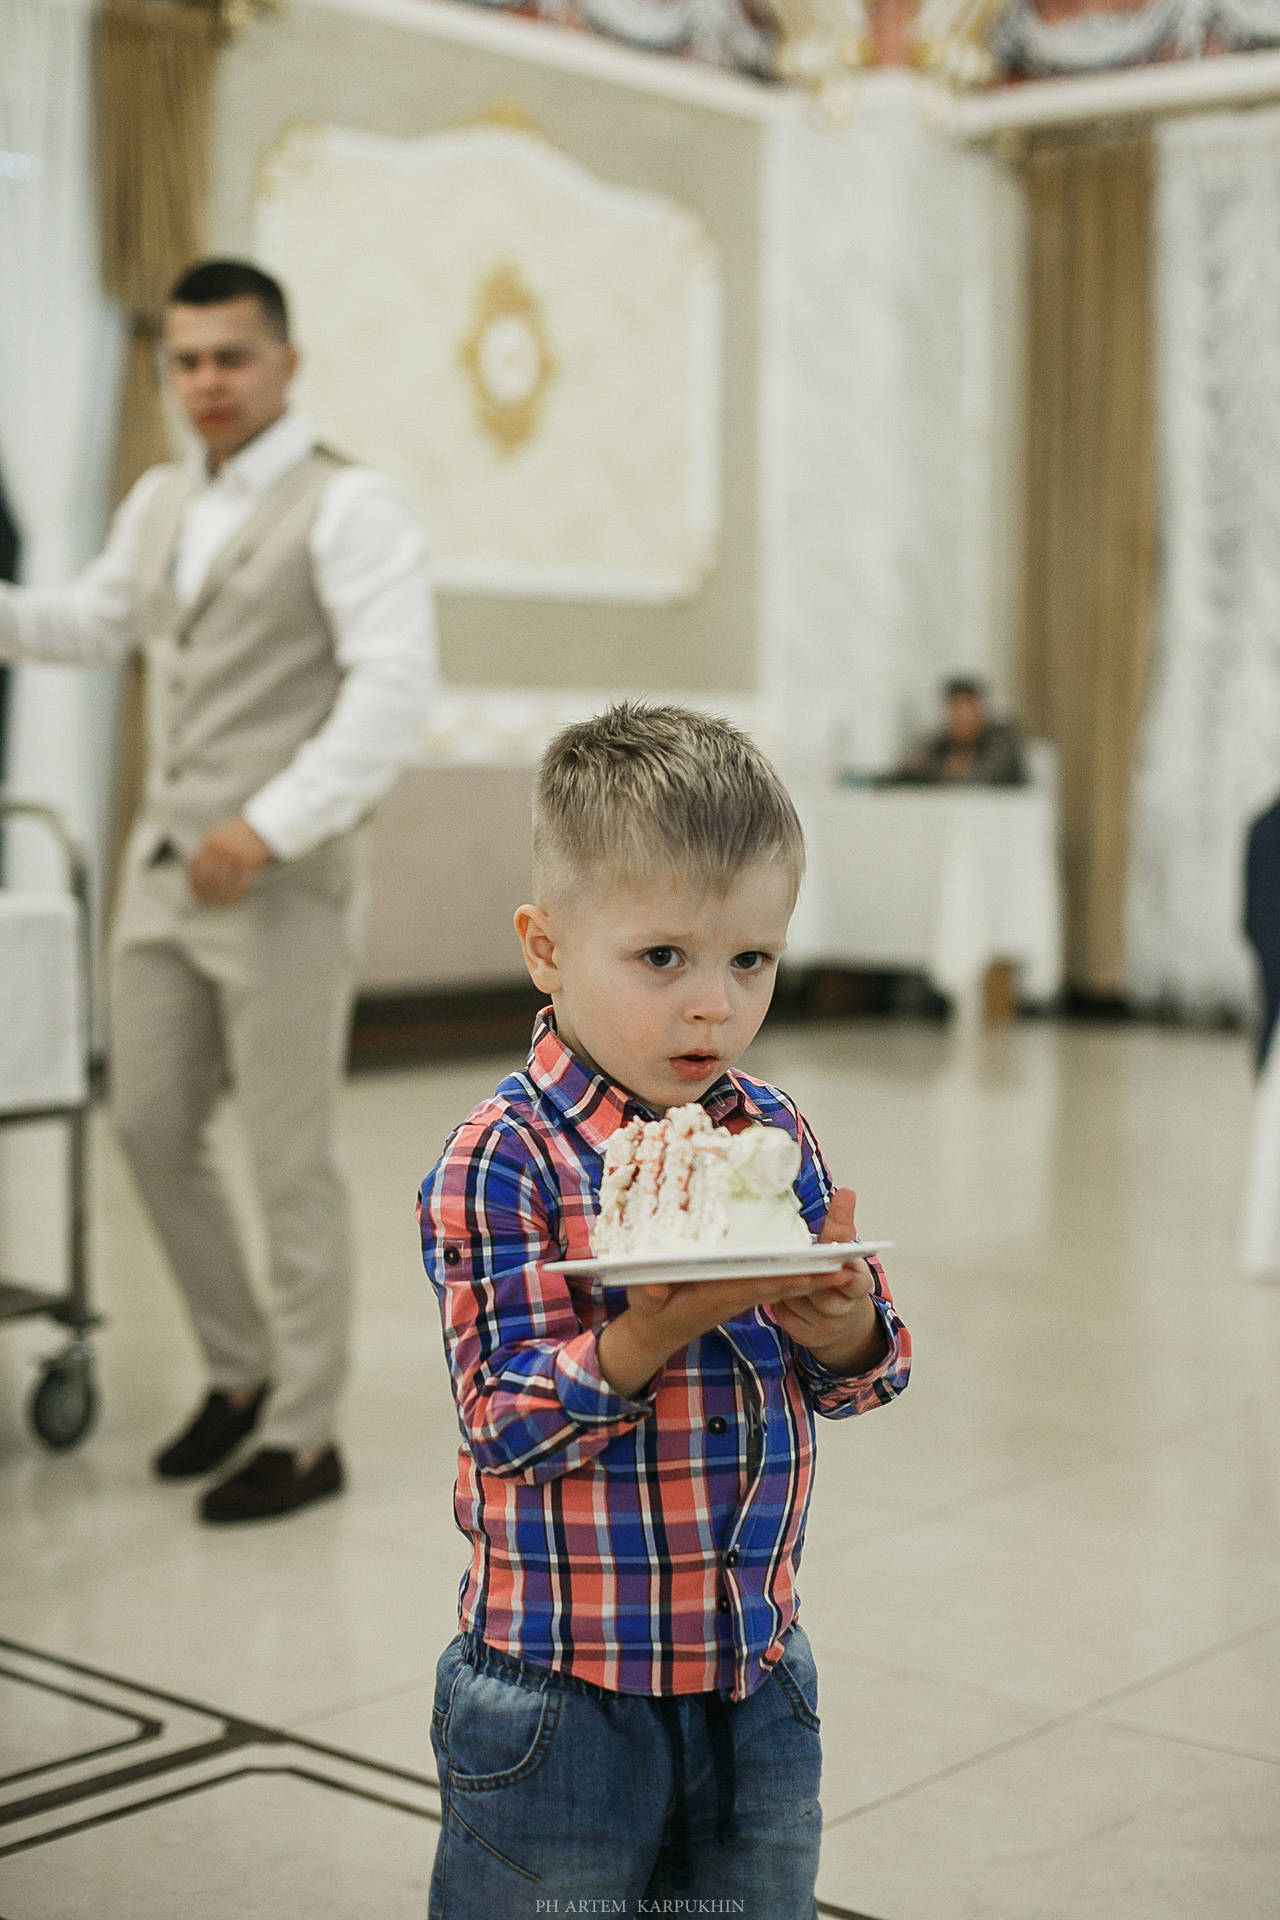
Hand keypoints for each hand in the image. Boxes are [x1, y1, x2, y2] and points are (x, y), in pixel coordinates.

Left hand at [187, 817, 273, 906]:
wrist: (267, 825)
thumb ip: (213, 851)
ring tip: (223, 904)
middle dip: (207, 893)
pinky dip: (236, 893)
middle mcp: (218, 848)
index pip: (195, 866)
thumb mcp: (224, 835)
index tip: (196, 893)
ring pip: (221, 882)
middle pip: (206, 877)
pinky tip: (238, 897)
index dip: (194, 882)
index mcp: (210, 841)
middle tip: (209, 904)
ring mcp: (232, 855)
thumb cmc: (247, 833)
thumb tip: (204, 875)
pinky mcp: (246, 862)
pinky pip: (237, 883)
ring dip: (221, 896)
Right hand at [595, 1187, 882, 1399]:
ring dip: (810, 1277)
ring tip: (843, 1264)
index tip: (810, 1275)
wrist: (654, 1333)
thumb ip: (647, 1293)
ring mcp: (736, 1295)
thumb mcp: (642, 1303)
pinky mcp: (736, 1291)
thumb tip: (654, 1288)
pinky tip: (814, 1263)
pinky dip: (794, 1274)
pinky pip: (771, 1282)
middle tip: (846, 1269)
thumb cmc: (648, 1312)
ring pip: (780, 1284)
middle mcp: (731, 1297)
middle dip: (811, 1279)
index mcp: (712, 1297)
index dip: (782, 1281)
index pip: (754, 1287)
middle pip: (778, 1285)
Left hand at [770, 1188, 886, 1375]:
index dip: (849, 1278)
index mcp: (858, 1284)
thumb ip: (842, 1227)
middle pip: (822, 1291)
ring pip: (797, 1299)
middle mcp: (844, 1308)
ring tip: (780, 1265)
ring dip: (786, 1282)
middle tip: (789, 1258)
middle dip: (806, 1274)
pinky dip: (776, 1299)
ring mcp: (825, 1325)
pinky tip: (774, 1286)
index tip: (844, 1274)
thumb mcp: (843, 1253)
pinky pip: (782, 1313)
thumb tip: (847, 1192)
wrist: (842, 1323)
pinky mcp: (804, 1335)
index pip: (856, 1280)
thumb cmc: (838, 1277)